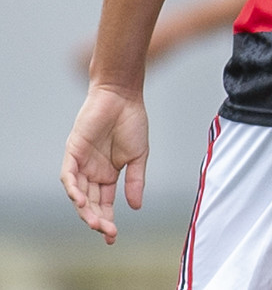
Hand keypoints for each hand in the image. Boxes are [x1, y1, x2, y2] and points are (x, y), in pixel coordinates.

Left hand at [60, 85, 148, 243]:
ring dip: (85, 209)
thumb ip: (136, 181)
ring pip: (78, 194)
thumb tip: (136, 206)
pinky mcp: (73, 152)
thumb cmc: (132, 122)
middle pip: (91, 203)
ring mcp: (81, 164)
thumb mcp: (139, 156)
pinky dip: (73, 189)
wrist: (123, 97)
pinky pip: (68, 176)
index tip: (112, 237)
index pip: (105, 204)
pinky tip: (82, 200)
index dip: (107, 220)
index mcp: (108, 175)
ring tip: (95, 222)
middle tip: (107, 232)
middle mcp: (92, 173)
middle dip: (98, 219)